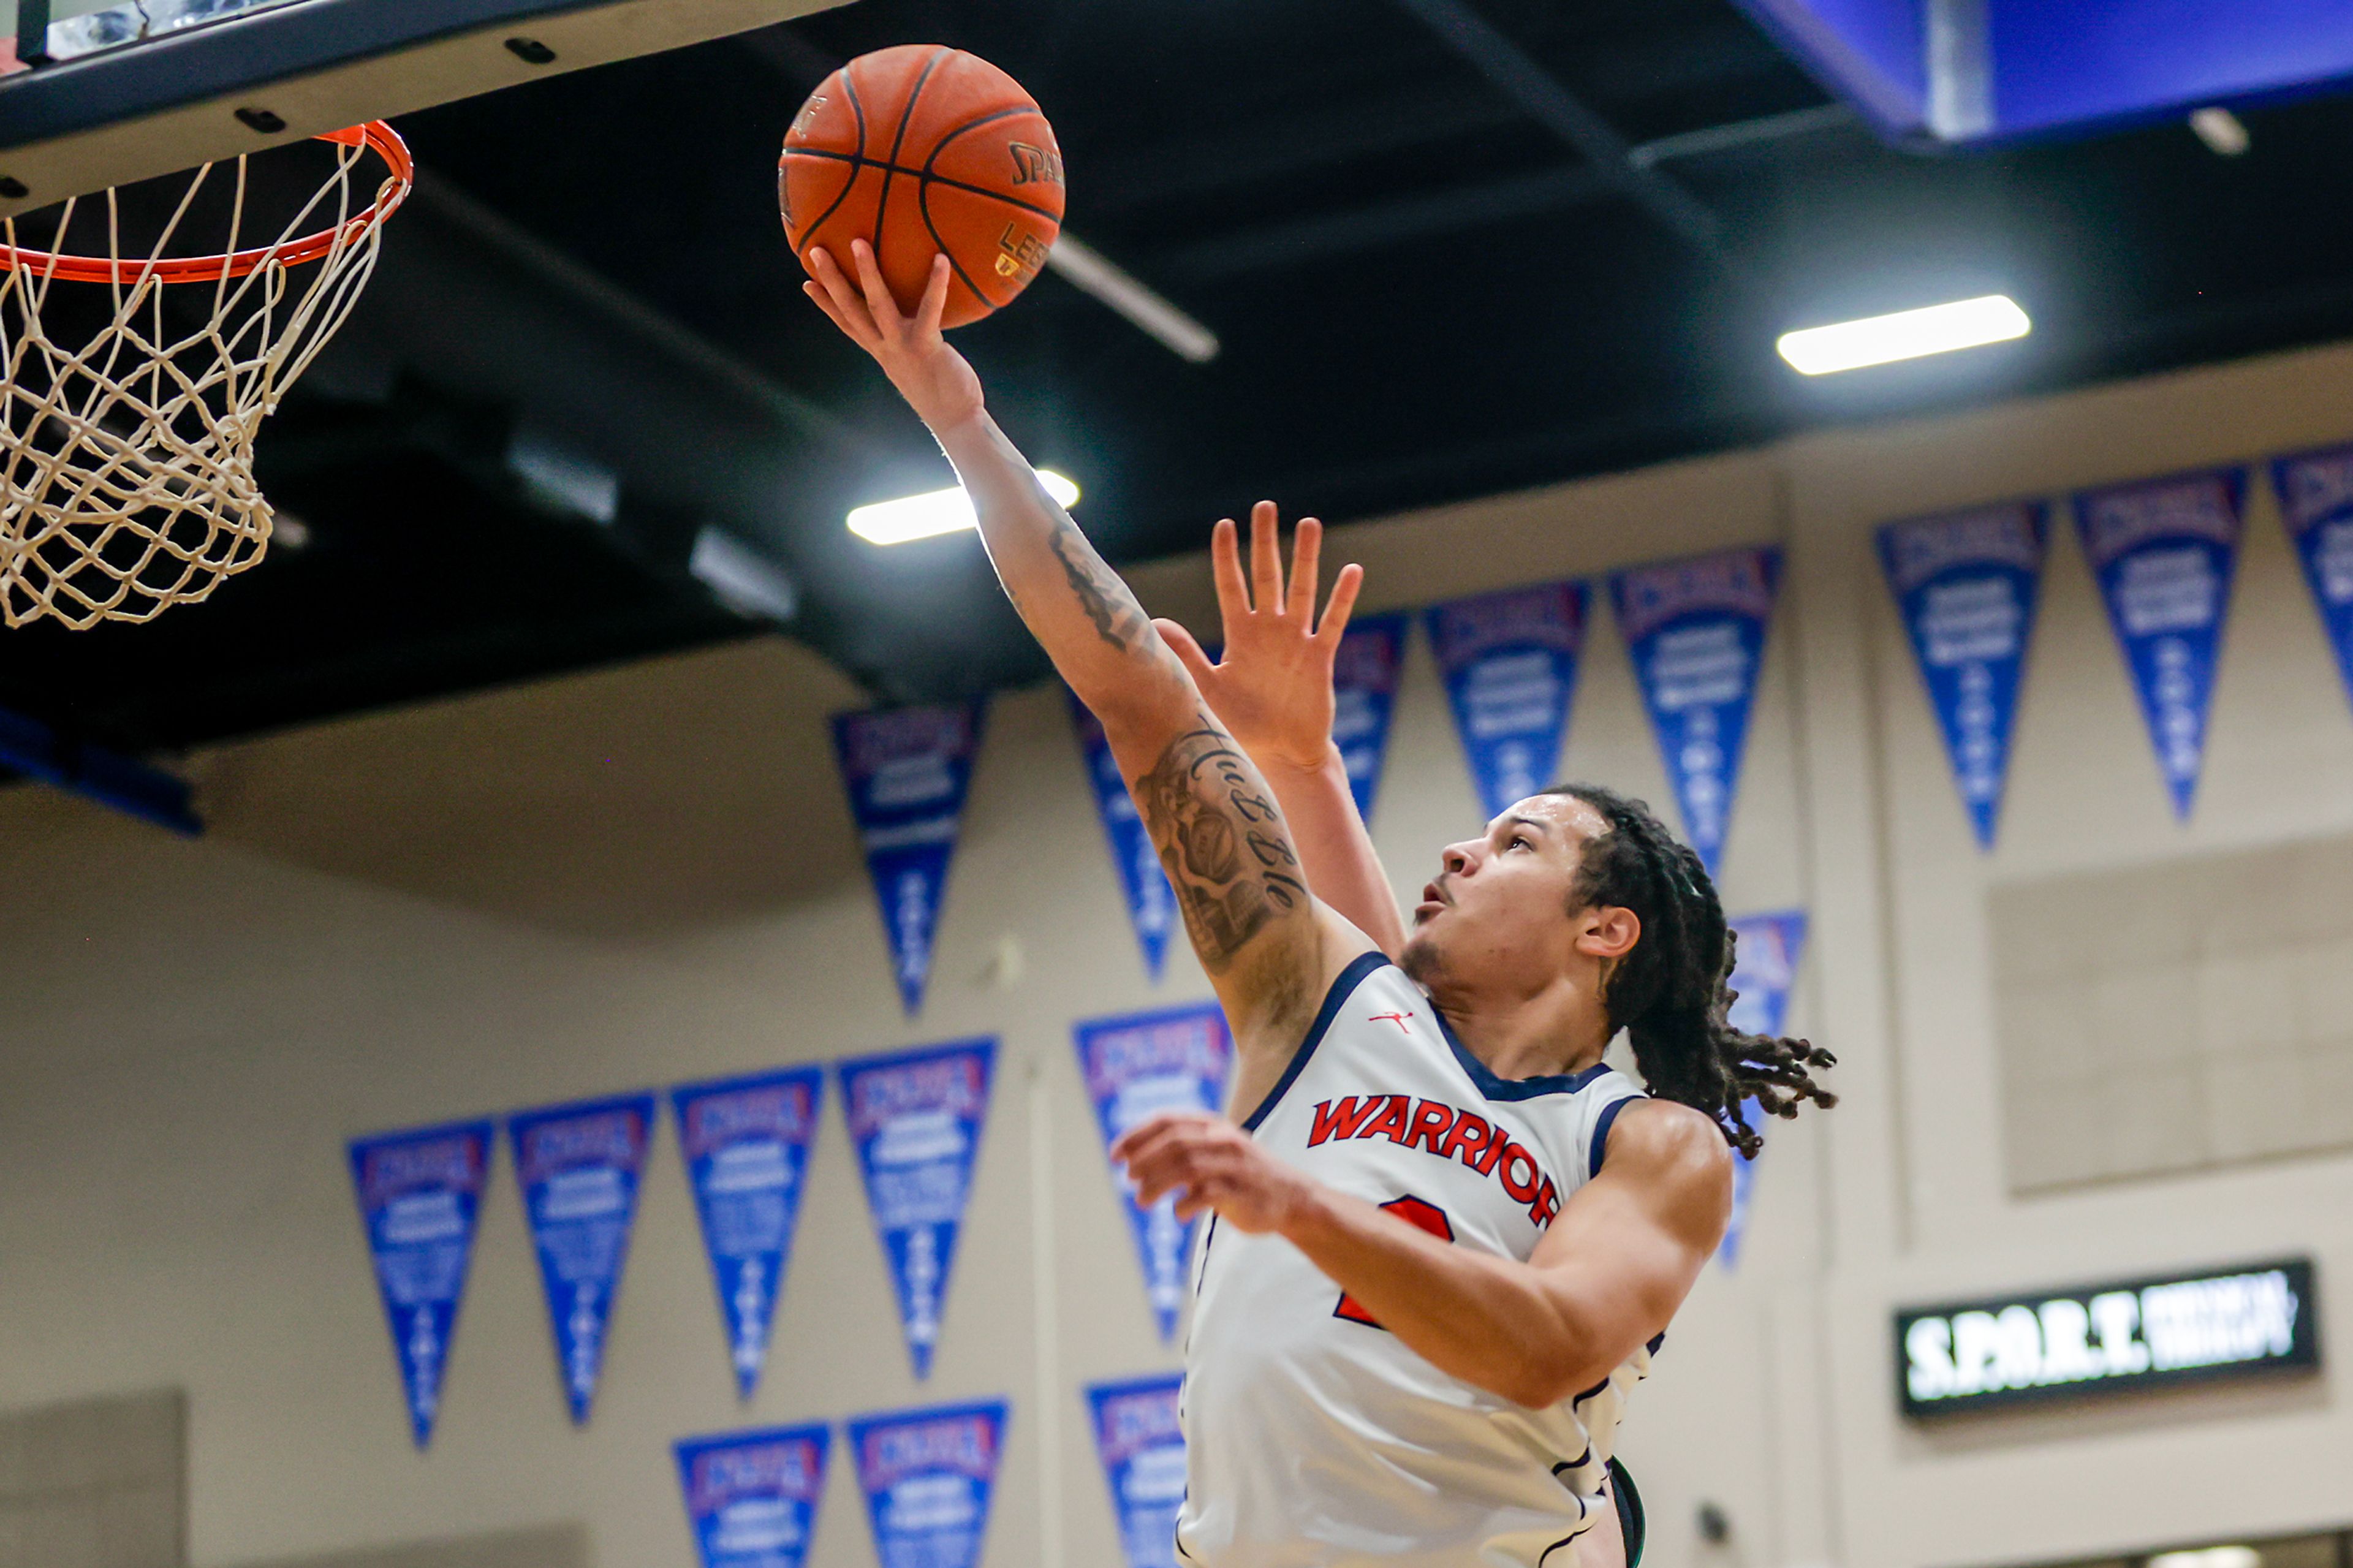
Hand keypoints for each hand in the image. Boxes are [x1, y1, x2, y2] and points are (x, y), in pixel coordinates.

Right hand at [802, 240, 985, 432]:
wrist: (954, 419)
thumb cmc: (940, 388)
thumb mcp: (914, 364)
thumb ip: (906, 344)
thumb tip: (911, 327)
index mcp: (880, 351)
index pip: (846, 324)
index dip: (825, 304)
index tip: (807, 283)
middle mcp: (884, 348)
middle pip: (851, 310)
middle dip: (832, 280)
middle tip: (815, 251)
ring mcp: (901, 347)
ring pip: (877, 306)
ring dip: (867, 273)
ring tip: (858, 243)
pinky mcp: (925, 346)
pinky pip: (929, 310)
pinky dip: (936, 284)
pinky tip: (941, 260)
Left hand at [1112, 1110, 1315, 1233]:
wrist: (1292, 1198)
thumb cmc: (1244, 1175)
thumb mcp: (1216, 1150)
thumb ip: (1184, 1148)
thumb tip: (1134, 1158)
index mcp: (1213, 1126)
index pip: (1167, 1121)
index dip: (1137, 1135)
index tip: (1115, 1154)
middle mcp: (1223, 1140)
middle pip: (1174, 1143)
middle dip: (1144, 1160)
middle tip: (1129, 1178)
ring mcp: (1233, 1165)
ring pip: (1186, 1168)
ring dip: (1156, 1185)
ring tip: (1142, 1201)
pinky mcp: (1240, 1193)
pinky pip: (1204, 1195)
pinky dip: (1184, 1205)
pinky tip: (1178, 1214)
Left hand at [1154, 501, 1363, 773]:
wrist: (1280, 753)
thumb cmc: (1243, 724)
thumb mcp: (1208, 690)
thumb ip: (1187, 656)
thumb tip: (1155, 623)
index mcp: (1241, 635)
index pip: (1232, 587)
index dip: (1227, 557)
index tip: (1224, 525)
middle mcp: (1269, 631)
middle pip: (1267, 577)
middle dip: (1265, 543)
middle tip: (1265, 507)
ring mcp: (1296, 641)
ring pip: (1302, 590)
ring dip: (1305, 558)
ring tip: (1308, 523)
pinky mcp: (1319, 658)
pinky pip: (1332, 623)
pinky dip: (1341, 598)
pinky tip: (1351, 570)